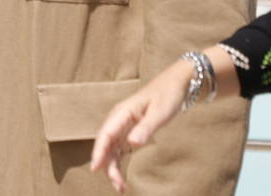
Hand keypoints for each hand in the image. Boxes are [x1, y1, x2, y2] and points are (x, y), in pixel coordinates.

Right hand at [89, 59, 191, 192]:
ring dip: (112, 167)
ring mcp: (122, 126)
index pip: (105, 134)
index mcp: (121, 113)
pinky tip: (122, 176)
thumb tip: (132, 144)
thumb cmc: (167, 96)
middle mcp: (118, 119)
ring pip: (111, 149)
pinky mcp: (129, 131)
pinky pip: (118, 149)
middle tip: (118, 186)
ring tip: (121, 187)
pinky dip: (118, 163)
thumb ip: (146, 128)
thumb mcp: (160, 113)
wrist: (175, 85)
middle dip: (107, 166)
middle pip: (105, 145)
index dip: (98, 152)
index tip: (95, 168)